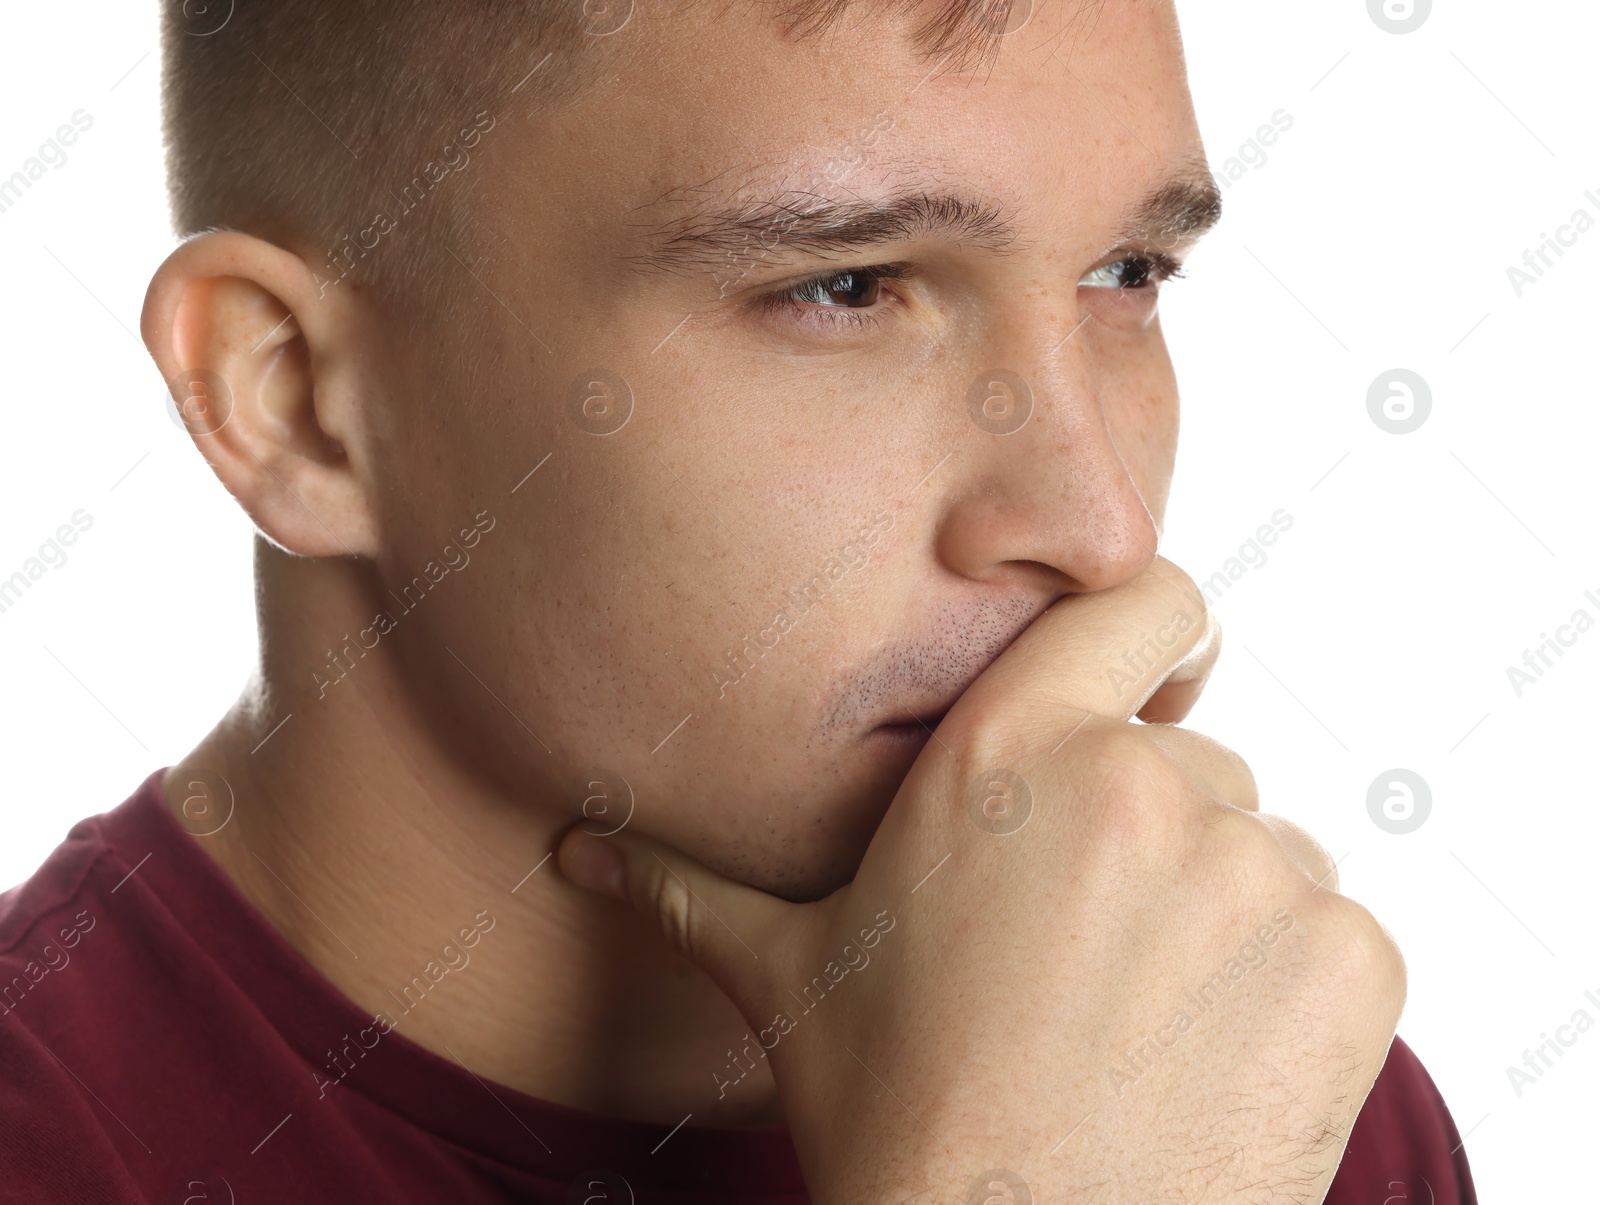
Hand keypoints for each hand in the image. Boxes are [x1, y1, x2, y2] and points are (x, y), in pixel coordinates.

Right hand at [558, 558, 1404, 1203]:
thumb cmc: (899, 1121)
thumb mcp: (787, 983)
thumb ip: (687, 887)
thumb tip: (570, 849)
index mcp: (1007, 754)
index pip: (1144, 600)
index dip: (1158, 626)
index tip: (1153, 673)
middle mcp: (1141, 782)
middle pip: (1188, 755)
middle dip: (1150, 828)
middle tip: (1083, 942)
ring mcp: (1257, 869)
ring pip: (1264, 846)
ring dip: (1221, 908)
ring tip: (1136, 1012)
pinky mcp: (1350, 960)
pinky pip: (1333, 927)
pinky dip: (1291, 980)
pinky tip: (1204, 1054)